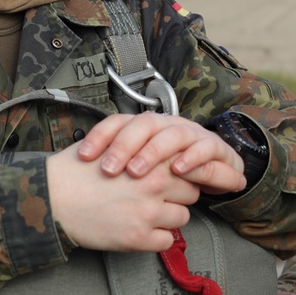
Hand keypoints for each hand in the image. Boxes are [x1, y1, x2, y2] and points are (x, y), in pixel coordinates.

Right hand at [47, 140, 199, 251]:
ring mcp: (149, 213)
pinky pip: (166, 241)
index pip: (188, 166)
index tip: (172, 177)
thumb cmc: (77, 169)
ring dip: (169, 217)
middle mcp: (156, 185)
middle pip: (190, 192)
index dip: (181, 172)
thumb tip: (162, 153)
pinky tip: (140, 230)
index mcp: (151, 159)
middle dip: (178, 195)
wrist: (51, 197)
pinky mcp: (138, 238)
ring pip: (182, 217)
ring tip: (148, 214)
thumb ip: (143, 149)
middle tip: (159, 197)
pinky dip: (157, 238)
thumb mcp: (113, 145)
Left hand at [77, 113, 246, 194]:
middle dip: (124, 145)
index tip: (84, 156)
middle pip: (144, 124)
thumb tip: (79, 171)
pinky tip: (178, 170)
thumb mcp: (141, 169)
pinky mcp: (213, 146)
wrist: (215, 165)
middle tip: (109, 170)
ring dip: (153, 152)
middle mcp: (168, 125)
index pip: (120, 122)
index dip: (101, 135)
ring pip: (171, 134)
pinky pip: (204, 147)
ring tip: (136, 172)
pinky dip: (192, 158)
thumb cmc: (171, 168)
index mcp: (146, 127)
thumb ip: (118, 168)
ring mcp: (191, 134)